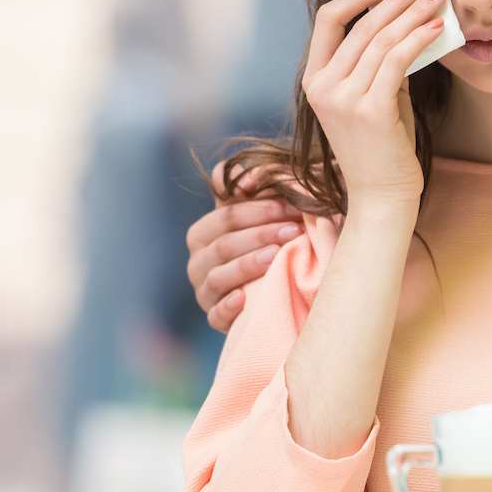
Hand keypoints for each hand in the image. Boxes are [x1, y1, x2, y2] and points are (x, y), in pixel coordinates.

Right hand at [187, 165, 302, 331]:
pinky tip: (245, 298)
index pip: (225, 217)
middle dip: (260, 235)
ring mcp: (205, 292)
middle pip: (223, 245)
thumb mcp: (259, 217)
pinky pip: (216, 315)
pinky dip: (228, 307)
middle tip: (293, 231)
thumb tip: (238, 172)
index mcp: (203, 233)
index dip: (259, 210)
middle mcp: (198, 263)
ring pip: (218, 277)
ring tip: (275, 257)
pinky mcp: (215, 319)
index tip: (294, 207)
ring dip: (247, 266)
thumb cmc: (266, 244)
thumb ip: (247, 193)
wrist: (272, 291)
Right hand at [302, 0, 448, 211]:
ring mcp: (343, 99)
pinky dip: (418, 38)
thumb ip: (380, 64)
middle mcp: (322, 86)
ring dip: (413, 12)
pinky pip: (396, 61)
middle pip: (360, 23)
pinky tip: (437, 26)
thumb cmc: (383, 147)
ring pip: (380, 38)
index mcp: (315, 79)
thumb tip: (409, 24)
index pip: (330, 19)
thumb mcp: (374, 97)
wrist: (383, 196)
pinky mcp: (369, 111)